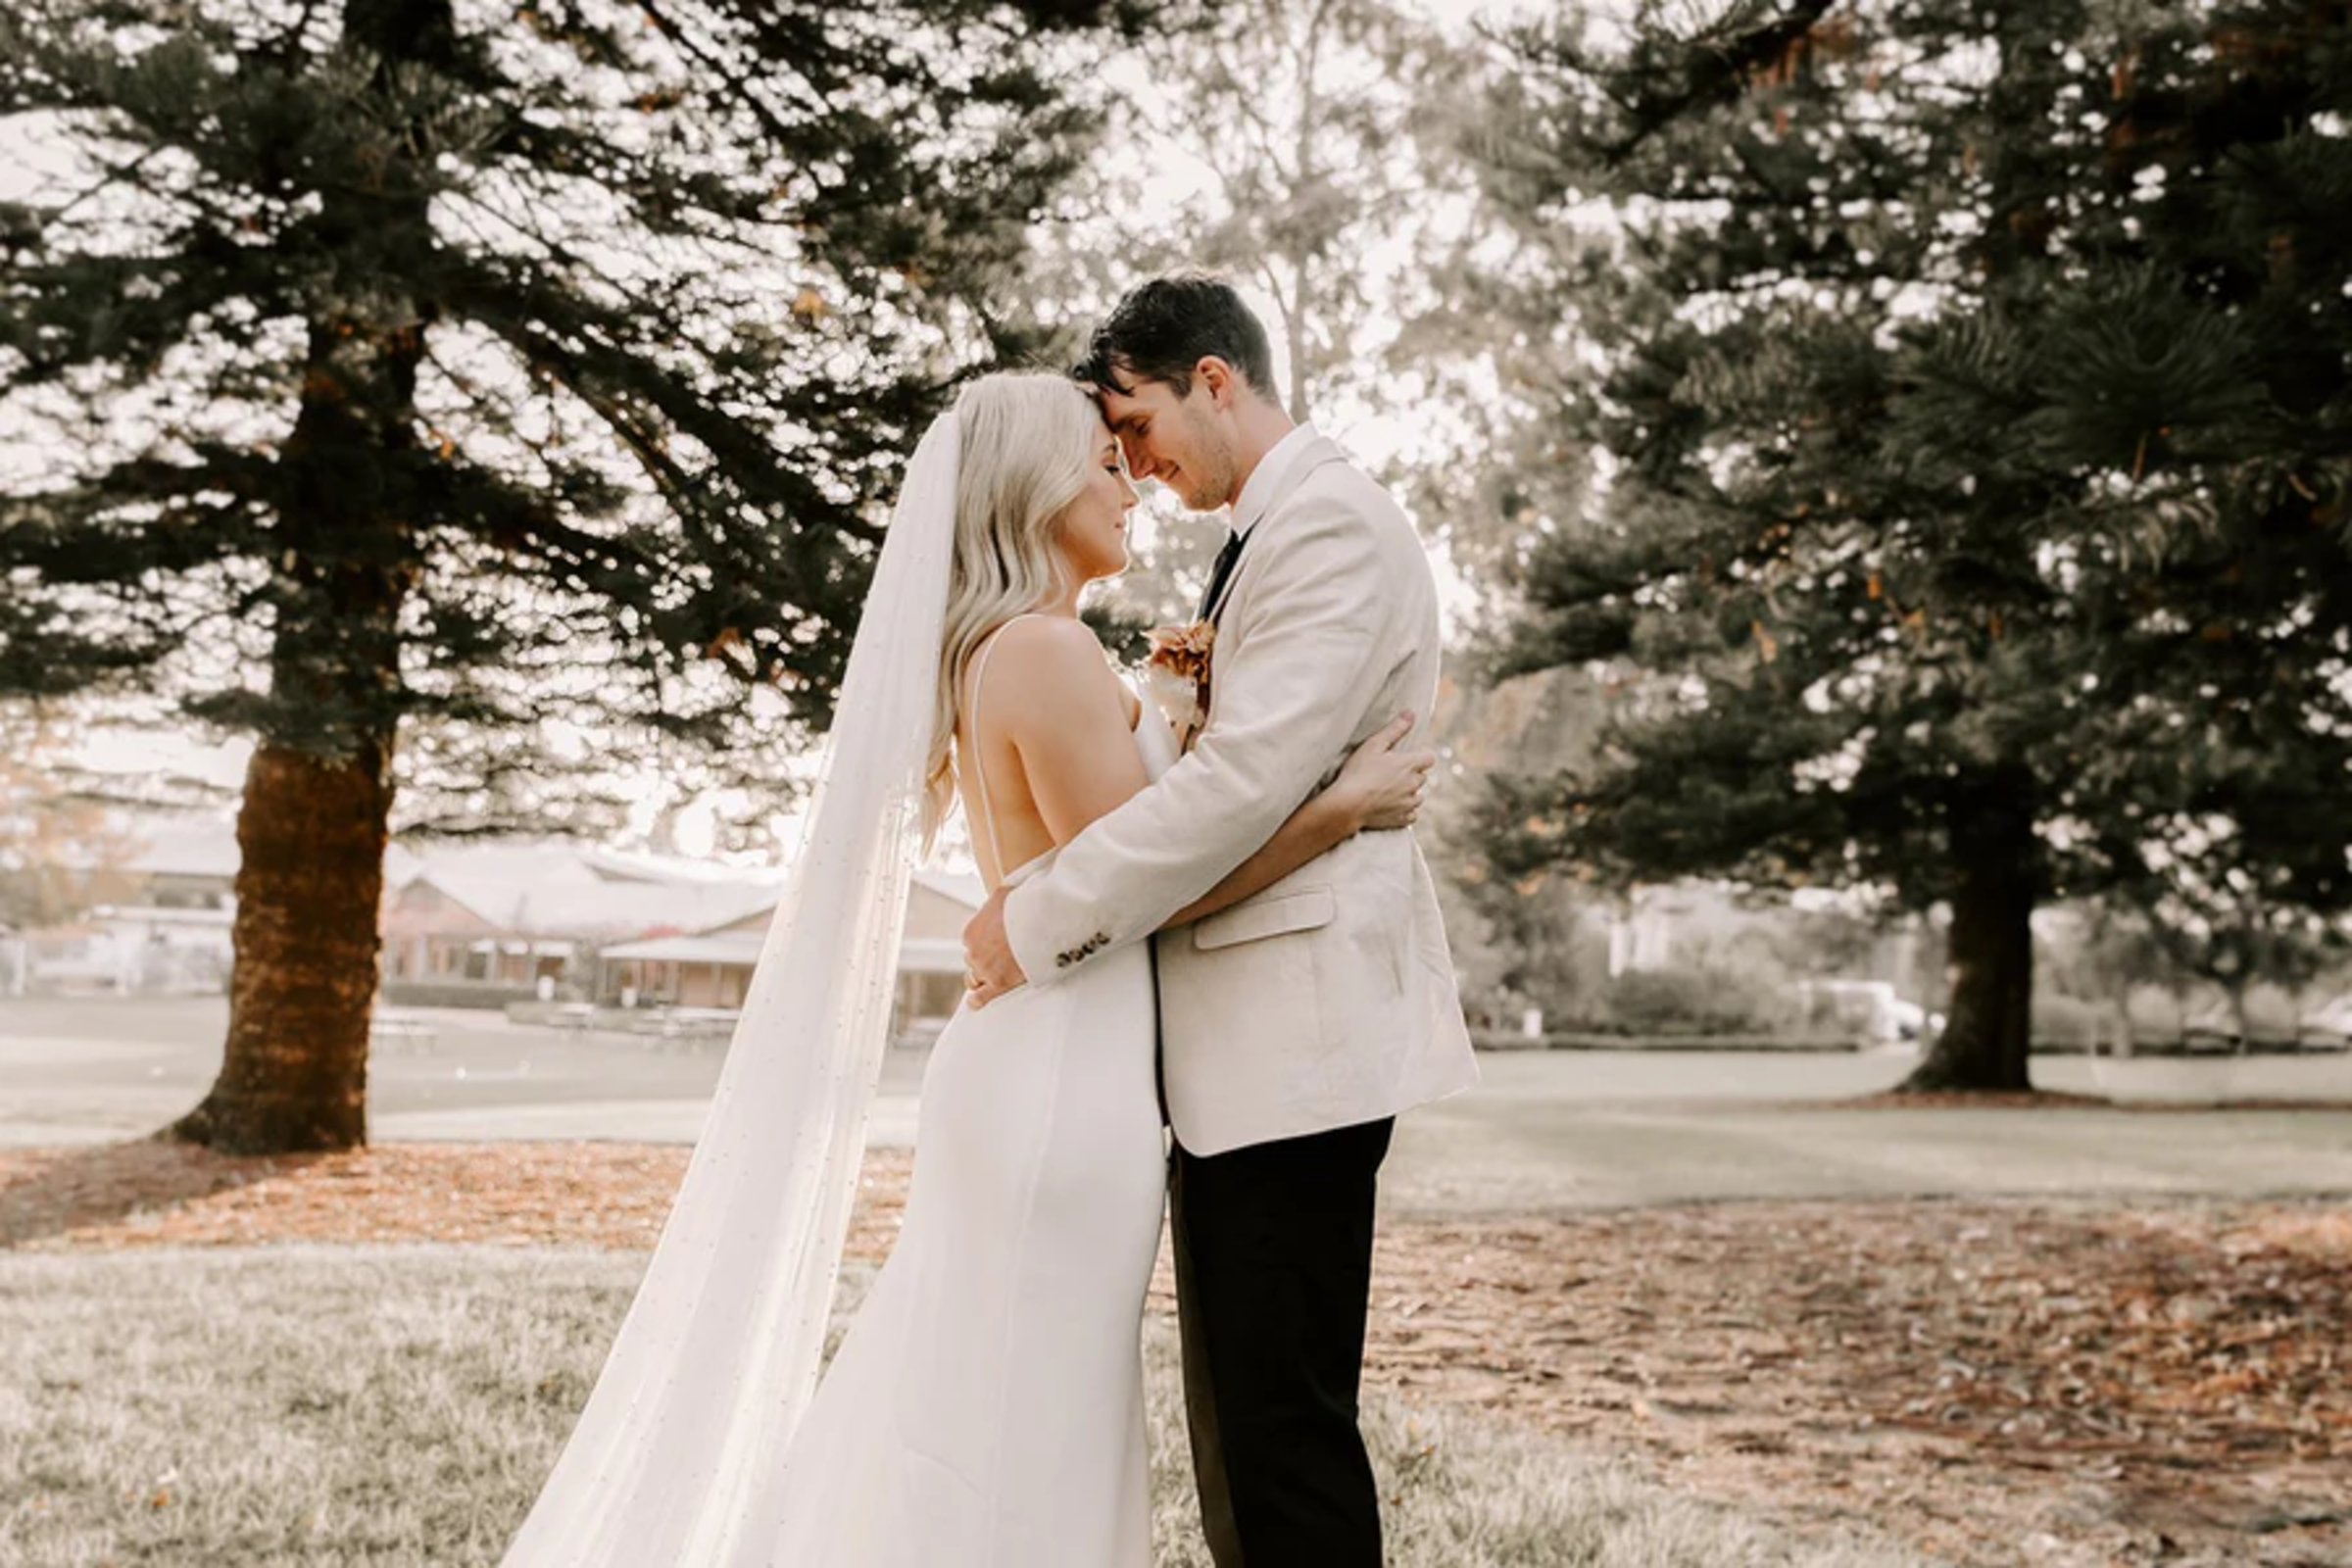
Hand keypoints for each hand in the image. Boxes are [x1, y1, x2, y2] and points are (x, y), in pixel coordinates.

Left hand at [960, 885, 1028, 1008]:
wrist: (1040, 920)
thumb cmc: (1024, 904)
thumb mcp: (1003, 895)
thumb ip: (995, 904)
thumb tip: (1000, 901)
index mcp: (970, 932)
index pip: (971, 942)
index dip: (984, 943)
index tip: (996, 943)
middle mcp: (973, 951)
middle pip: (973, 960)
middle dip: (985, 958)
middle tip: (1001, 957)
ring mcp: (984, 969)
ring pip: (975, 978)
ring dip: (982, 977)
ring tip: (994, 975)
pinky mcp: (998, 983)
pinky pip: (981, 997)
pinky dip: (977, 1000)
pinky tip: (976, 1001)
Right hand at [1330, 711, 1435, 831]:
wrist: (1347, 805)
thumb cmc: (1357, 772)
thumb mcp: (1373, 745)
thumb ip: (1395, 729)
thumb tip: (1411, 714)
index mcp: (1410, 764)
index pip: (1429, 757)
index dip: (1419, 756)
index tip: (1405, 757)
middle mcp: (1414, 784)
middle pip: (1422, 777)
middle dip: (1411, 774)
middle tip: (1389, 773)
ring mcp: (1409, 803)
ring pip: (1417, 796)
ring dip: (1408, 793)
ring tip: (1388, 790)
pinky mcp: (1402, 820)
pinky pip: (1411, 814)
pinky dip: (1404, 810)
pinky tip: (1390, 806)